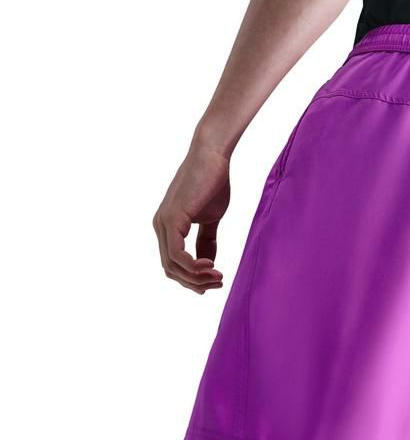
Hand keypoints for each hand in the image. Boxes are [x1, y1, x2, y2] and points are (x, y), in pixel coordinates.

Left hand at [153, 144, 228, 292]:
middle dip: (195, 282)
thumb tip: (207, 264)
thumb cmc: (213, 182)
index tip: (215, 282)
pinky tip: (210, 266)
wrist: (213, 156)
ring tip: (218, 276)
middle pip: (171, 269)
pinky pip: (177, 254)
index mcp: (168, 227)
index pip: (173, 264)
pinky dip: (193, 266)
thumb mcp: (211, 219)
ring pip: (173, 266)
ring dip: (196, 278)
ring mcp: (163, 223)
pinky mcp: (172, 219)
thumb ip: (206, 241)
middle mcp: (160, 226)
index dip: (192, 279)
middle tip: (219, 283)